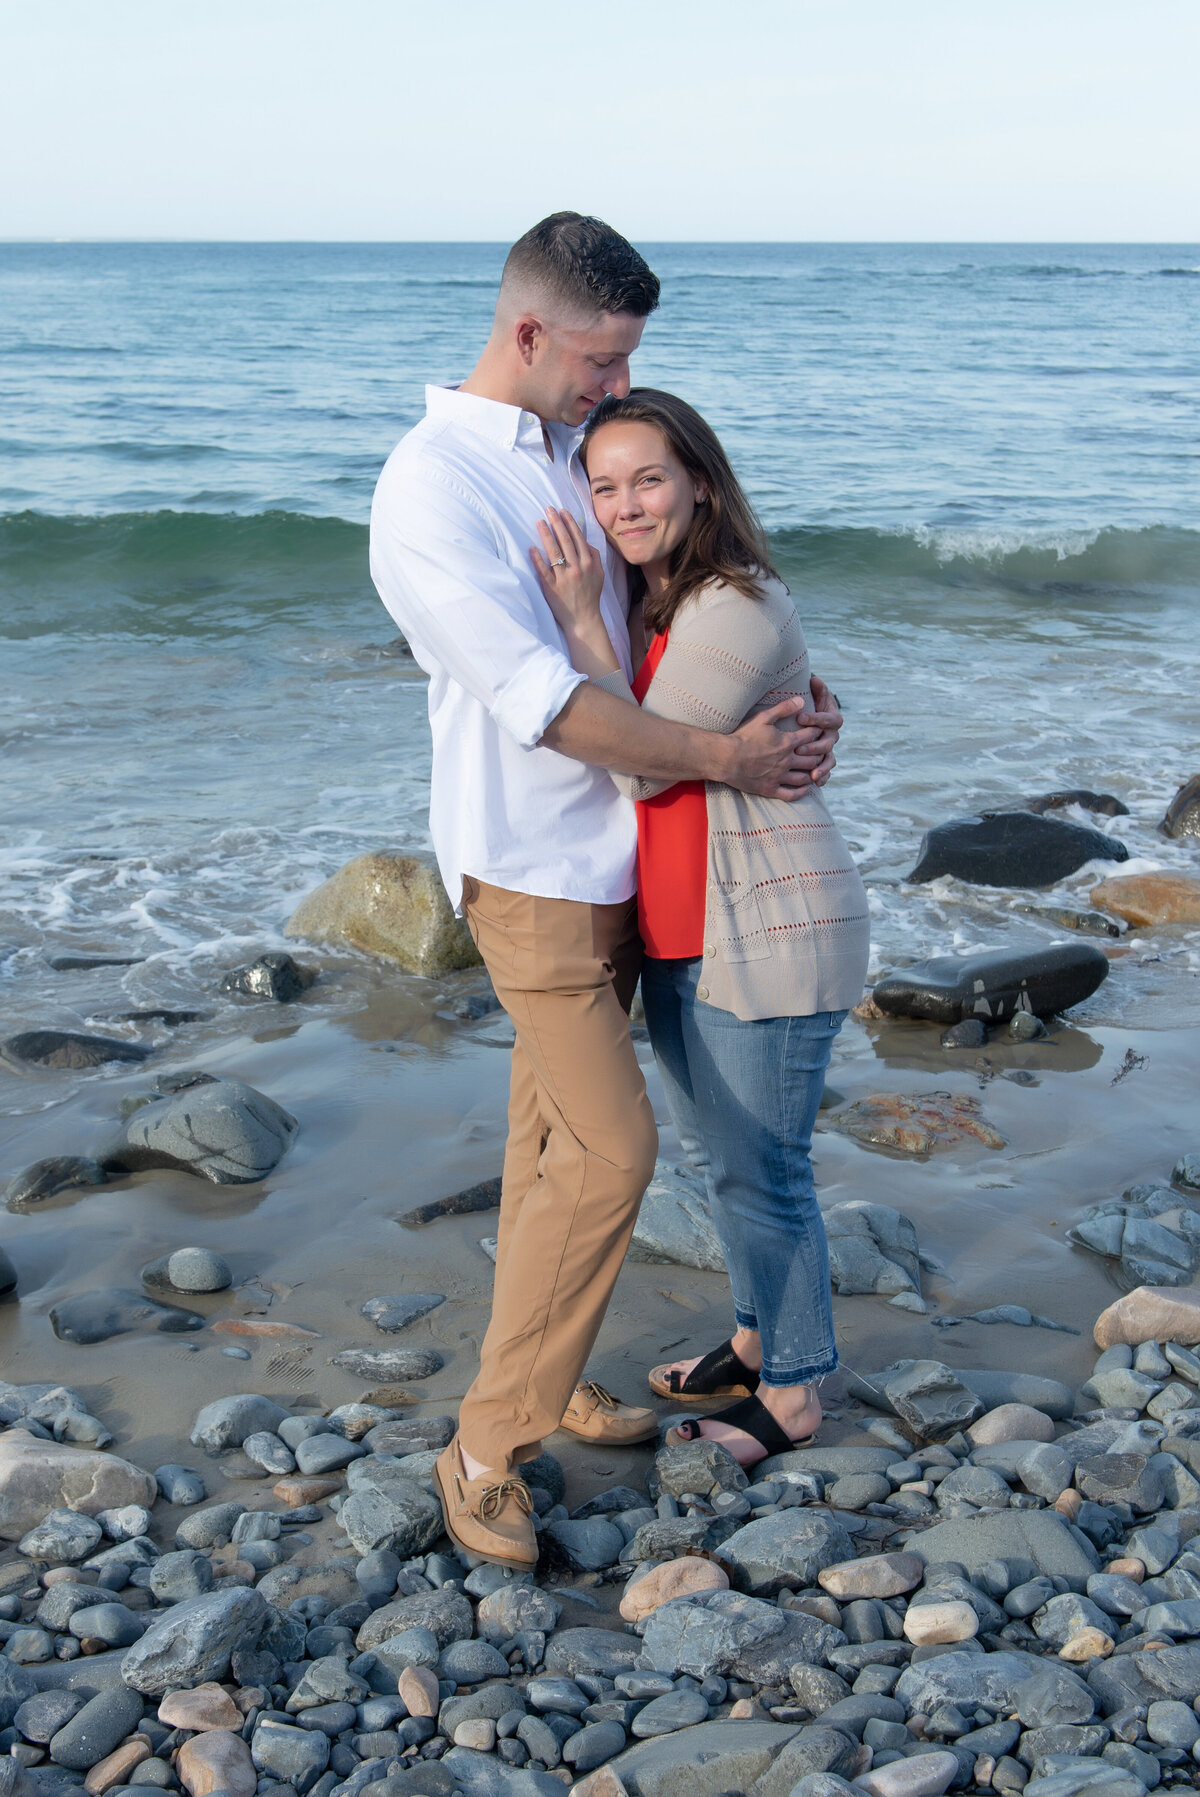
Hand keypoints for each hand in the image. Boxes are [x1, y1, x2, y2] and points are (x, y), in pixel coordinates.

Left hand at [530, 508, 604, 631]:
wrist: (584, 619)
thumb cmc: (590, 595)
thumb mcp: (599, 574)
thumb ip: (594, 556)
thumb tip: (585, 540)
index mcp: (589, 563)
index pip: (577, 538)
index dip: (569, 522)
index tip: (562, 511)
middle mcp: (577, 568)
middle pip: (565, 540)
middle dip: (557, 522)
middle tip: (548, 509)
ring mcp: (564, 578)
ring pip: (554, 552)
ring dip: (546, 535)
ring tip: (540, 522)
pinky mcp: (552, 588)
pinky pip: (543, 571)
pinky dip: (537, 559)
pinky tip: (532, 547)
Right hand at [722, 698, 839, 799]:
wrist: (725, 758)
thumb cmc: (743, 736)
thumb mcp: (763, 717)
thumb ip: (784, 708)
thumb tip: (802, 700)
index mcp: (787, 742)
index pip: (812, 736)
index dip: (818, 732)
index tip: (818, 730)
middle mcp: (787, 761)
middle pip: (813, 758)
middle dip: (819, 754)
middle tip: (820, 751)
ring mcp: (779, 776)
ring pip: (805, 777)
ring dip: (813, 772)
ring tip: (815, 769)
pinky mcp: (770, 789)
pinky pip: (791, 794)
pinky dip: (801, 792)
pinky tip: (805, 788)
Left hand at [778, 675, 841, 787]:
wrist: (806, 719)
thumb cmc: (808, 706)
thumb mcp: (812, 696)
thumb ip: (816, 689)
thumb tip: (815, 679)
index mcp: (832, 719)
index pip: (829, 719)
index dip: (816, 719)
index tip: (800, 718)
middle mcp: (832, 735)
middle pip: (828, 742)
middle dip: (814, 746)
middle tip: (798, 749)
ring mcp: (828, 749)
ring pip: (829, 759)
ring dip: (821, 767)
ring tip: (812, 774)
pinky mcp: (822, 760)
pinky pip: (827, 771)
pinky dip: (823, 777)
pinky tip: (815, 782)